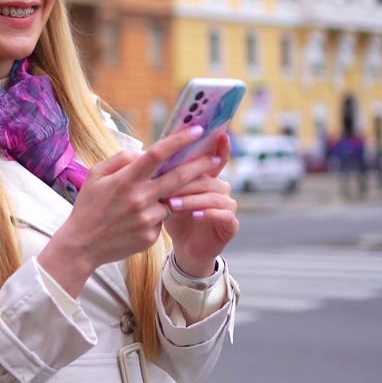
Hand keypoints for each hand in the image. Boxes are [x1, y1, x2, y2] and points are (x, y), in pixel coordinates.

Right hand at [38, 126, 225, 296]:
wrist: (81, 247)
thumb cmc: (88, 207)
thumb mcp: (95, 175)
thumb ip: (121, 159)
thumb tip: (143, 153)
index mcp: (125, 180)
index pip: (158, 154)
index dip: (179, 140)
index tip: (197, 130)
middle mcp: (139, 198)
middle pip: (178, 177)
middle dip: (200, 165)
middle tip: (215, 159)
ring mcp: (147, 219)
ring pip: (172, 200)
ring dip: (175, 195)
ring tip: (171, 192)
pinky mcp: (151, 237)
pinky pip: (162, 220)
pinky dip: (158, 215)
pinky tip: (140, 219)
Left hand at [161, 133, 237, 276]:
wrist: (185, 248)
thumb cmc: (174, 217)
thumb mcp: (168, 193)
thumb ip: (166, 175)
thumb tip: (150, 152)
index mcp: (207, 178)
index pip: (215, 157)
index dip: (220, 146)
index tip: (219, 133)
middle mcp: (221, 188)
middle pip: (209, 176)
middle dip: (189, 177)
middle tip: (168, 181)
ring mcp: (228, 206)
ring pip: (214, 195)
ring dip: (192, 197)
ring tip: (170, 203)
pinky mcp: (230, 225)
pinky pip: (223, 214)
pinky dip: (208, 213)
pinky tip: (194, 214)